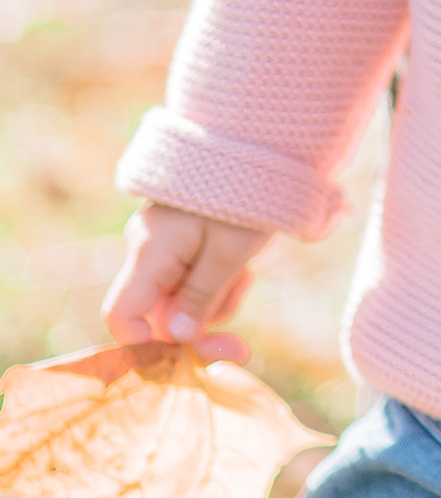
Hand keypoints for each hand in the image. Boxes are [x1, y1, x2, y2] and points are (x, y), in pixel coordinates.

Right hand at [105, 206, 271, 358]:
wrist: (261, 141)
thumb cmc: (248, 193)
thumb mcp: (231, 251)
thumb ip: (201, 298)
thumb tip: (176, 339)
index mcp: (150, 251)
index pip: (122, 317)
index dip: (148, 346)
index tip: (193, 357)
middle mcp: (147, 248)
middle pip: (155, 314)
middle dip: (196, 328)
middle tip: (240, 345)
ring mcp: (162, 243)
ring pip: (176, 300)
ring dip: (212, 303)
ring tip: (246, 278)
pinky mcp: (180, 239)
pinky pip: (189, 279)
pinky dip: (215, 284)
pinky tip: (243, 269)